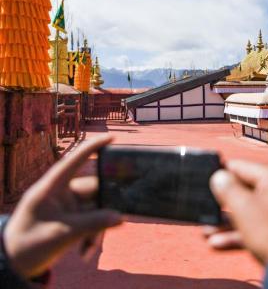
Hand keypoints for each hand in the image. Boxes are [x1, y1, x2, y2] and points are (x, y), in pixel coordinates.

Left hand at [3, 136, 122, 278]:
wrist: (13, 264)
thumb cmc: (27, 244)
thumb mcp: (60, 235)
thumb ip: (91, 224)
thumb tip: (120, 217)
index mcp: (51, 188)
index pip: (73, 162)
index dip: (92, 148)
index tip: (111, 137)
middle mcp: (62, 194)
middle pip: (93, 190)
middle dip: (104, 208)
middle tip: (118, 218)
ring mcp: (68, 207)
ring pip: (96, 209)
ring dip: (97, 229)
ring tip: (88, 249)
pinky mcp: (73, 220)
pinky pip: (92, 222)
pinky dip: (92, 236)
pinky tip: (85, 253)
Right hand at [206, 161, 267, 264]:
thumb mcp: (242, 207)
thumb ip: (228, 188)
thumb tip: (220, 176)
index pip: (242, 167)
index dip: (221, 174)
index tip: (205, 180)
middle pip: (247, 190)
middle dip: (223, 204)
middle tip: (205, 210)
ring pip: (253, 211)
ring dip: (229, 222)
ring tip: (208, 232)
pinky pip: (263, 225)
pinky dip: (243, 232)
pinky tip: (220, 243)